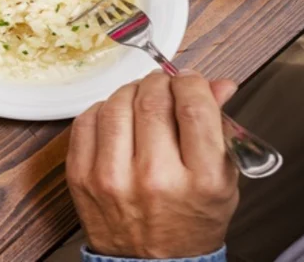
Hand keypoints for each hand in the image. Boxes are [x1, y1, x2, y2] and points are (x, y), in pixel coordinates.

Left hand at [67, 72, 238, 258]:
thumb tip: (218, 84)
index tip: (191, 81)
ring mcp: (112, 178)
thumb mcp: (222, 180)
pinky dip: (102, 109)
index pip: (194, 108)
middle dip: (161, 83)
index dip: (192, 83)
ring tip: (141, 98)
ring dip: (131, 91)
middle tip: (165, 86)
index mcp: (200, 181)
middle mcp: (155, 178)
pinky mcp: (81, 176)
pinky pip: (86, 120)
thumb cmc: (190, 222)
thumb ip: (220, 128)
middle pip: (152, 101)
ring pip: (116, 105)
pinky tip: (117, 117)